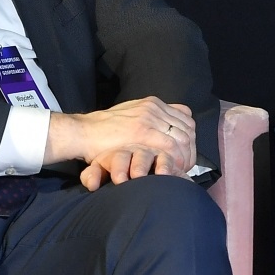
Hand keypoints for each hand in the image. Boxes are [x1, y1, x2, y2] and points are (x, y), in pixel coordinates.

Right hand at [46, 98, 194, 189]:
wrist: (84, 132)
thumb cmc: (104, 130)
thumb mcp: (131, 116)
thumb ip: (149, 119)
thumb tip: (166, 130)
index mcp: (153, 103)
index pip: (185, 117)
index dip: (190, 137)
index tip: (186, 153)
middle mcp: (154, 107)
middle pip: (188, 127)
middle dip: (191, 149)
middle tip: (186, 166)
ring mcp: (149, 118)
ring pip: (183, 137)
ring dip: (185, 156)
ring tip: (180, 171)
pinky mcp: (142, 131)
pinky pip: (170, 145)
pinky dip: (176, 158)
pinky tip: (171, 169)